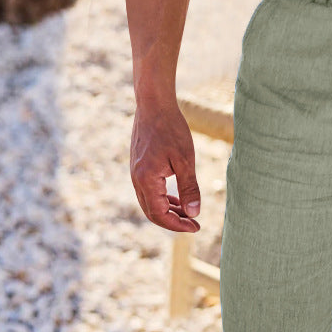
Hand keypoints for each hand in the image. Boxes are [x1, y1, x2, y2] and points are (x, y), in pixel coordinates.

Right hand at [129, 98, 200, 232]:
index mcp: (146, 180)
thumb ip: (189, 188)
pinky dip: (163, 199)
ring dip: (168, 211)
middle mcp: (136, 179)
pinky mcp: (138, 167)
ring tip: (188, 214)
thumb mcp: (186, 161)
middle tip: (194, 224)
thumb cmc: (171, 129)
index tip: (196, 227)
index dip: (178, 225)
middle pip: (152, 213)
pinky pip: (148, 192)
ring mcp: (135, 173)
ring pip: (150, 203)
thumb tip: (194, 214)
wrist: (154, 104)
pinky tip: (178, 200)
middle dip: (173, 222)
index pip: (160, 215)